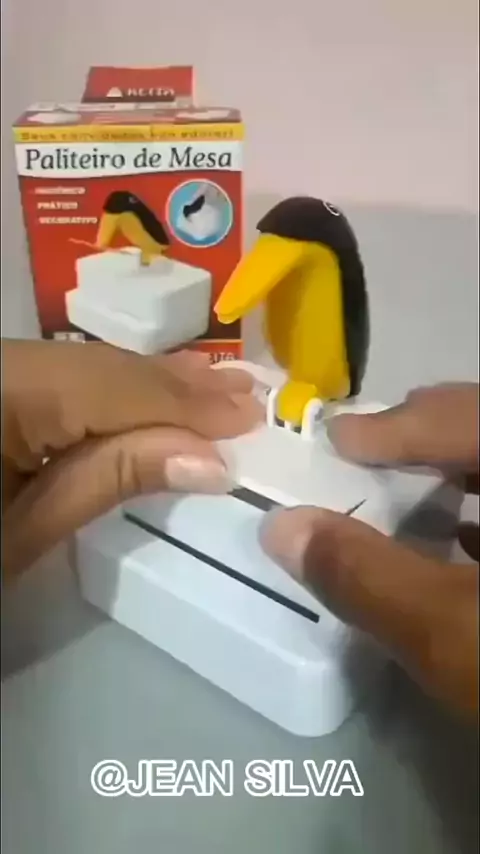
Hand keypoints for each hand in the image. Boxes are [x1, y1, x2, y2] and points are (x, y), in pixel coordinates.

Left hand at [1, 340, 261, 579]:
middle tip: (249, 393)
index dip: (184, 404)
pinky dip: (119, 387)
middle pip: (106, 368)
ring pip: (90, 365)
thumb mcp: (27, 530)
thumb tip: (209, 459)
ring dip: (157, 381)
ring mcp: (6, 369)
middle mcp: (8, 365)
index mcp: (7, 392)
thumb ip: (113, 478)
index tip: (249, 415)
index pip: (115, 389)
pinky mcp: (7, 383)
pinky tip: (158, 383)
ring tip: (218, 383)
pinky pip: (69, 375)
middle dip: (179, 387)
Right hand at [261, 383, 478, 719]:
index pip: (468, 417)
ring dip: (457, 478)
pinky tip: (460, 550)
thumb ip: (368, 576)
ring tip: (405, 498)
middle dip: (425, 440)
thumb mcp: (451, 631)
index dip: (399, 425)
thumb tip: (281, 529)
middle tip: (364, 456)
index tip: (337, 440)